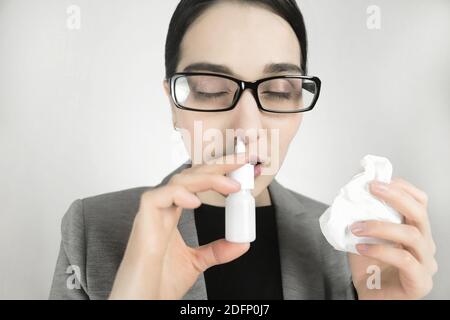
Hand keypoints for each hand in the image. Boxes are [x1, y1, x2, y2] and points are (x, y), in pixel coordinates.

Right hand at [109, 153, 249, 298]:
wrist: (143, 302)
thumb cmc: (160, 282)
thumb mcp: (197, 262)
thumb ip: (218, 250)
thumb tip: (242, 242)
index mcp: (172, 213)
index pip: (197, 182)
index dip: (219, 172)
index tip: (242, 167)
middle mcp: (163, 208)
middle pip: (191, 175)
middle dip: (217, 166)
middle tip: (243, 161)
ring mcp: (152, 212)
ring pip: (178, 181)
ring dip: (207, 179)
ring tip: (232, 185)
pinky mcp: (142, 220)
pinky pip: (158, 197)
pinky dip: (178, 195)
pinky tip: (197, 201)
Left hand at [348, 177, 437, 298]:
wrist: (368, 297)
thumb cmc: (368, 268)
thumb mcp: (363, 236)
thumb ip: (362, 217)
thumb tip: (350, 194)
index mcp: (414, 230)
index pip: (419, 202)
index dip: (401, 188)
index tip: (377, 180)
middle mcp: (424, 244)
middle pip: (420, 213)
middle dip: (395, 196)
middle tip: (372, 188)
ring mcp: (426, 263)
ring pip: (413, 235)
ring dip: (380, 226)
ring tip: (356, 227)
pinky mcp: (420, 281)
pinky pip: (404, 259)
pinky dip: (381, 249)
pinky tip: (361, 247)